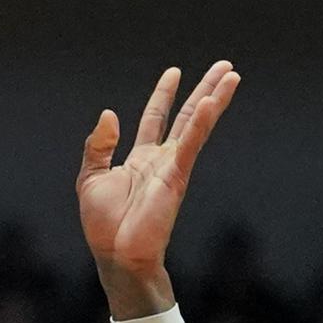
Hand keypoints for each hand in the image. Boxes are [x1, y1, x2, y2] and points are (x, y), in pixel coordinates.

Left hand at [77, 59, 239, 308]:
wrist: (117, 255)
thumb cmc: (104, 226)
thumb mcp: (90, 177)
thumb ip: (98, 145)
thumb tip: (110, 114)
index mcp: (140, 159)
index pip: (156, 119)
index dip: (164, 95)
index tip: (174, 73)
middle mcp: (161, 160)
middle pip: (187, 116)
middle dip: (204, 90)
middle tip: (224, 67)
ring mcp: (172, 167)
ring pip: (197, 125)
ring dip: (214, 99)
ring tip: (232, 75)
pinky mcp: (177, 176)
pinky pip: (191, 143)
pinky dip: (201, 123)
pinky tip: (212, 103)